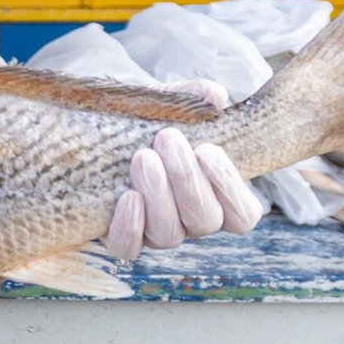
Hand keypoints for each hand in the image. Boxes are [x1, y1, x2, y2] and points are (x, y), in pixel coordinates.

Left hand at [101, 82, 264, 261]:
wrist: (100, 128)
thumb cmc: (147, 119)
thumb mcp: (170, 103)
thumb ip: (194, 99)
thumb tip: (213, 96)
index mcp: (215, 195)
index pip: (243, 215)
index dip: (230, 189)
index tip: (208, 151)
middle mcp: (189, 219)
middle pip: (204, 220)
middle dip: (187, 179)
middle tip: (168, 138)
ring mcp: (155, 231)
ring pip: (169, 234)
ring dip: (159, 195)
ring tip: (143, 158)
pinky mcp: (120, 235)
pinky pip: (129, 247)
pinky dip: (130, 226)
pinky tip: (128, 196)